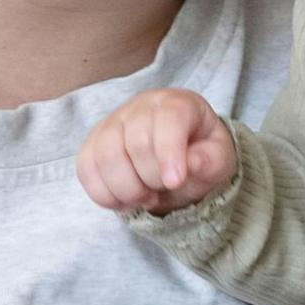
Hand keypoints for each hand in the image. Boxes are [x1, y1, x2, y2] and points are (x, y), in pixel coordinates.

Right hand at [77, 88, 234, 215]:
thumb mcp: (219, 159)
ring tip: (145, 197)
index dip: (169, 153)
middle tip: (163, 190)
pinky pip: (86, 170)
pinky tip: (125, 200)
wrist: (178, 161)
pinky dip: (104, 194)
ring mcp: (112, 123)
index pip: (168, 120)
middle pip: (136, 143)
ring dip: (126, 189)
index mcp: (178, 103)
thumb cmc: (200, 155)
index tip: (174, 182)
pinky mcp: (92, 144)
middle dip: (151, 179)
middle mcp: (141, 106)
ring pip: (105, 157)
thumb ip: (210, 161)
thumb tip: (192, 163)